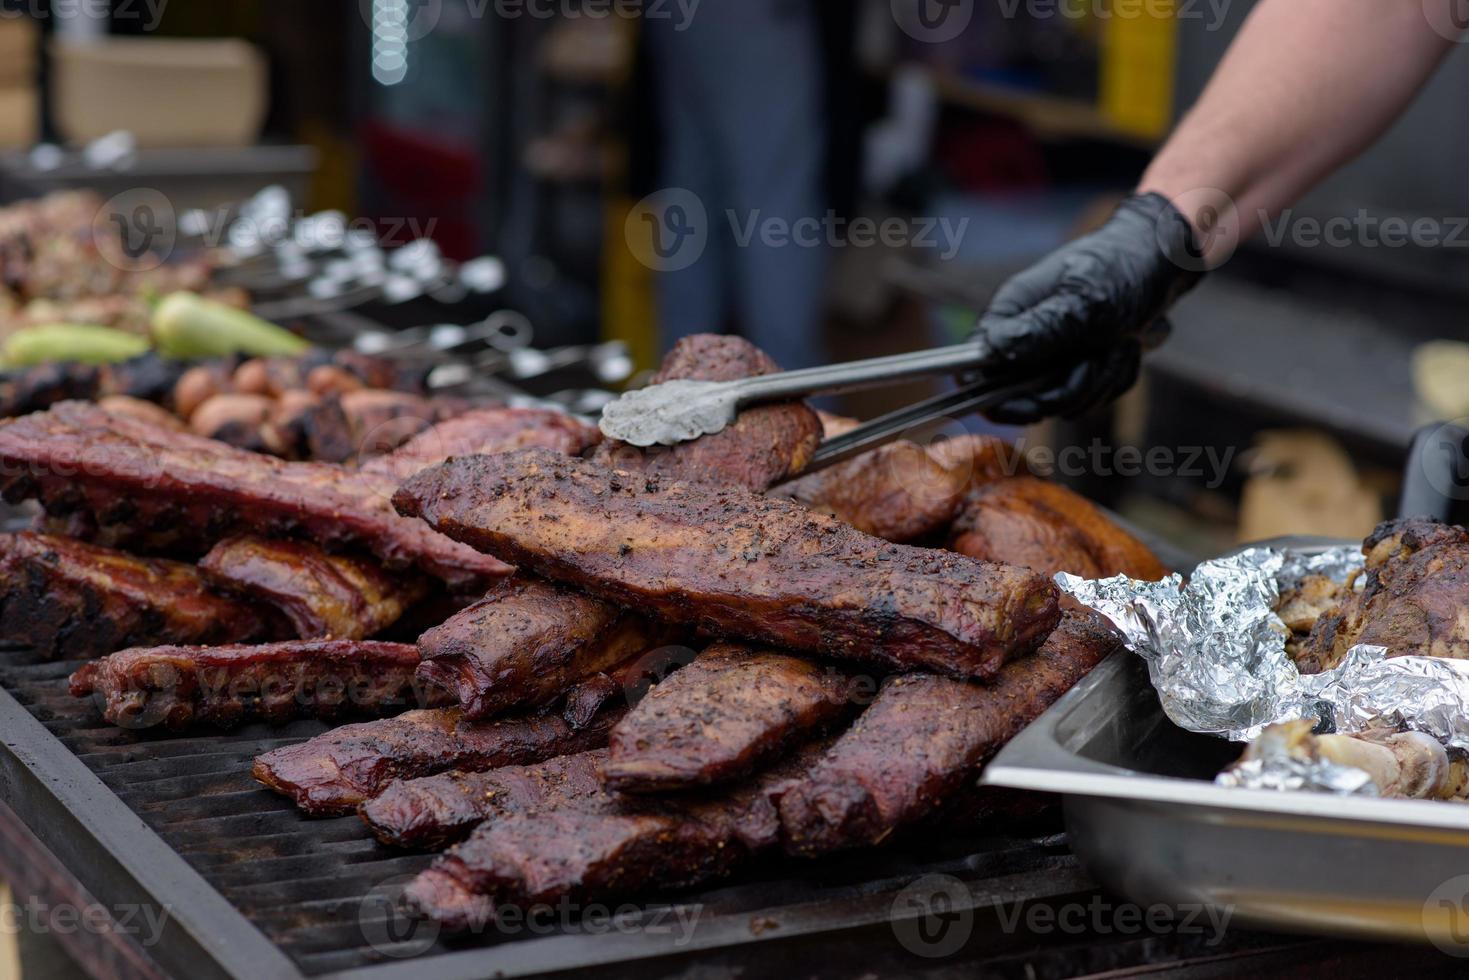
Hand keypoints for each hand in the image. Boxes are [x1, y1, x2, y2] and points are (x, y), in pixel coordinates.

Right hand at [975, 192, 1203, 422]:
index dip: (993, 395)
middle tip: (1095, 358)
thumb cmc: (1121, 269)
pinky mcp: (1078, 366)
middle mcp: (1025, 335)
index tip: (1032, 406)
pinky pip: (1090, 396)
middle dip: (1068, 386)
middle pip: (1022, 394)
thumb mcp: (1084, 302)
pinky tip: (1128, 347)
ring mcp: (1051, 354)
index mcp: (1012, 312)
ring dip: (1100, 378)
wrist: (1164, 261)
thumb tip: (994, 350)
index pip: (974, 365)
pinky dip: (1115, 376)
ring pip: (1063, 400)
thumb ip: (1039, 331)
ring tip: (1120, 343)